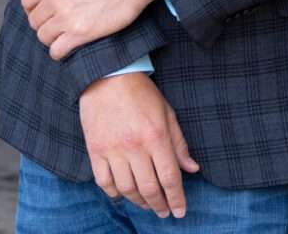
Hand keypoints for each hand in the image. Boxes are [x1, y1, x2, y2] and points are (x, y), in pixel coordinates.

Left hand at [20, 0, 162, 60]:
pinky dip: (59, 51)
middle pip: (34, 21)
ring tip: (63, 33)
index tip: (45, 9)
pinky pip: (57, 50)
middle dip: (44, 23)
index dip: (34, 7)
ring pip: (43, 37)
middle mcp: (55, 0)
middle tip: (57, 22)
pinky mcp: (81, 33)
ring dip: (51, 37)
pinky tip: (68, 45)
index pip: (27, 2)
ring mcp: (67, 18)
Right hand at [79, 71, 199, 218]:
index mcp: (156, 136)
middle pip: (149, 188)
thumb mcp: (167, 112)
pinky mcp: (95, 150)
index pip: (170, 178)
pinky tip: (123, 194)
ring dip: (139, 202)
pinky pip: (104, 182)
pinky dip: (115, 193)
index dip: (177, 199)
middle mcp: (135, 146)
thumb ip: (179, 143)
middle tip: (164, 212)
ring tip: (147, 204)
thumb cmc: (141, 92)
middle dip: (159, 205)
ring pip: (127, 189)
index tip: (180, 212)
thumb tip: (192, 169)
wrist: (108, 75)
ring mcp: (113, 150)